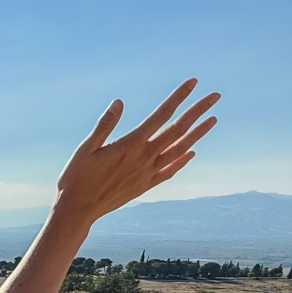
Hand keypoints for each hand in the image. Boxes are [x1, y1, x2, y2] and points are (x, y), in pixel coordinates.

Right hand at [52, 79, 218, 225]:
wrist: (78, 211)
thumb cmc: (76, 178)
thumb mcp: (85, 148)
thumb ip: (104, 125)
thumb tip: (119, 102)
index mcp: (130, 145)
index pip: (161, 115)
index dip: (178, 97)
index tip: (193, 82)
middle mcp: (144, 158)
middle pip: (177, 130)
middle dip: (197, 111)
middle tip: (215, 96)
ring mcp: (147, 173)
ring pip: (179, 150)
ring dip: (197, 134)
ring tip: (213, 120)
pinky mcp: (144, 186)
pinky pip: (169, 171)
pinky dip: (182, 161)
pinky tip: (192, 152)